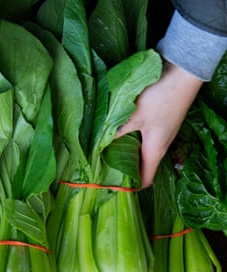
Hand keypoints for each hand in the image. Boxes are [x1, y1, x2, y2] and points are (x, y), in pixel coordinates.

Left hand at [116, 61, 203, 187]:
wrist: (182, 72)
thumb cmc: (160, 96)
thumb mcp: (134, 115)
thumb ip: (116, 131)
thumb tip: (99, 145)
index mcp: (155, 151)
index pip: (145, 179)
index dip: (131, 187)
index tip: (114, 188)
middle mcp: (160, 146)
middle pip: (142, 166)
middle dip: (124, 170)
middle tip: (104, 169)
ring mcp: (162, 133)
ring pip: (142, 151)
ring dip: (127, 154)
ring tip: (106, 153)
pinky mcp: (160, 122)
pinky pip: (144, 139)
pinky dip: (132, 141)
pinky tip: (118, 134)